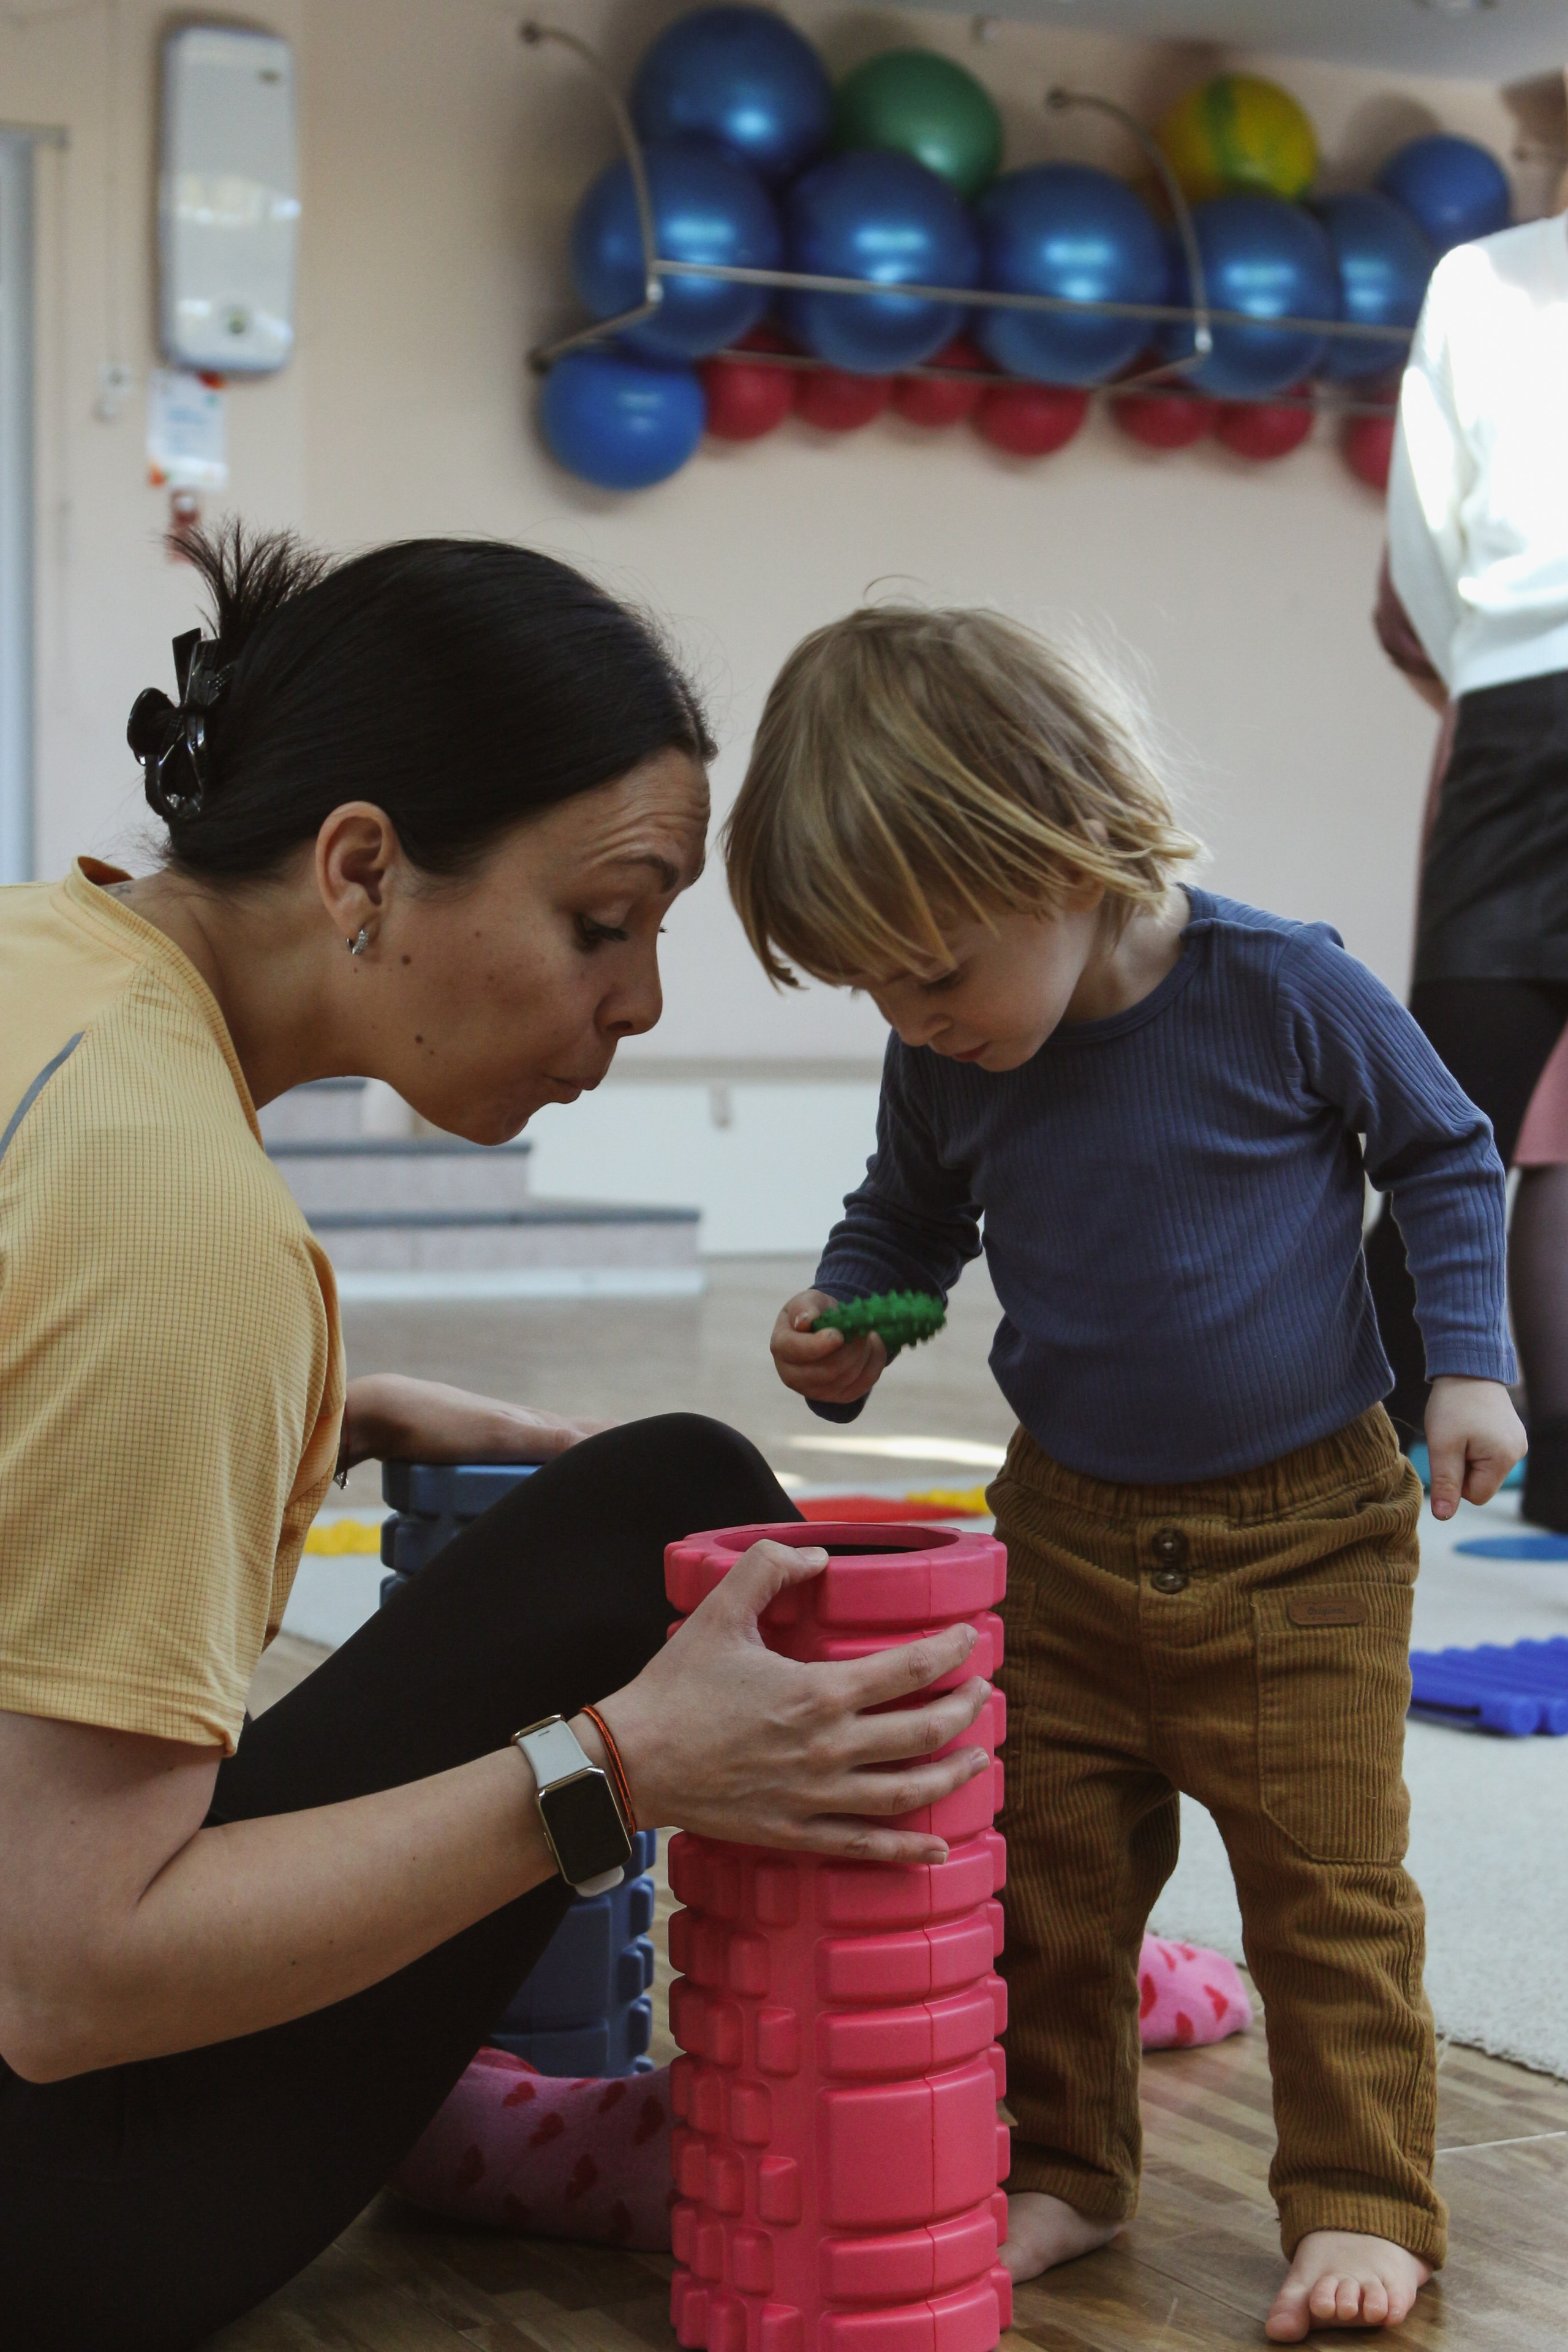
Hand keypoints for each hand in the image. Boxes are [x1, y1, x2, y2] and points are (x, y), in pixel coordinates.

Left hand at [341, 1374, 608, 1472]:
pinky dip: (531, 1481)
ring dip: (568, 1470)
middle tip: (630, 1482)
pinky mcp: (466, 1455)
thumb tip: (605, 1448)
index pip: (592, 1433)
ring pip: (543, 1457)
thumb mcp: (500, 1433)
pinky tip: (523, 1498)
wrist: (377, 1414)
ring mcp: (493, 1440)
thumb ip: (550, 1439)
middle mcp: (519, 1429)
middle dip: (602, 1458)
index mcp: (534, 1423)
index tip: (656, 1459)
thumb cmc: (436, 1421)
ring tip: (585, 1495)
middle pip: (572, 1443)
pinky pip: (512, 1470)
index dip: (623, 1443)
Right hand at [590, 1540, 991, 1862]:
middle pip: (924, 1731)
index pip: (910, 1668)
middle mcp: (830, 1748)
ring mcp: (817, 1797)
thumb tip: (816, 1554)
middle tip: (984, 1694)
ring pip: (908, 1791)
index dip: (950, 1651)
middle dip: (966, 1709)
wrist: (632, 1763)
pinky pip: (867, 1846)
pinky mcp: (797, 1833)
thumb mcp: (720, 1611)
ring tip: (979, 1759)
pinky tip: (938, 1849)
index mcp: (819, 1692)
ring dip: (953, 1774)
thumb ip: (769, 1568)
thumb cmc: (676, 1688)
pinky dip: (909, 1850)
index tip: (971, 1640)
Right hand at [771, 1288, 887, 1405]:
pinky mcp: (836, 1397)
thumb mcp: (808, 1301)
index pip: (796, 1352)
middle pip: (827, 1371)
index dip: (819, 1345)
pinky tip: (872, 1347)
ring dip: (863, 1355)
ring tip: (865, 1336)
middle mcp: (792, 1375)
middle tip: (861, 1330)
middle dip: (851, 1349)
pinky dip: (873, 1364)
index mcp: (781, 1347)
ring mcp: (814, 1391)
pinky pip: (862, 1386)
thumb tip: (805, 1321)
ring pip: (847, 1379)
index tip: (838, 1335)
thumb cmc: (815, 1313)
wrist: (828, 1330)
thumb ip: (805, 1307)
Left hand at [1423, 1375, 1525, 1519]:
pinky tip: (1470, 1425)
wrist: (1466, 1367)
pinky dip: (1474, 1446)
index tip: (1450, 1452)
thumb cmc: (1452, 1404)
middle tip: (1453, 1439)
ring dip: (1467, 1456)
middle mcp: (1518, 1453)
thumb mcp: (1443, 1446)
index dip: (1456, 1480)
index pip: (1476, 1496)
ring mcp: (1517, 1443)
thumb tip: (1444, 1516)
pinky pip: (1488, 1455)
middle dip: (1462, 1467)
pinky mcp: (1512, 1434)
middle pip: (1481, 1484)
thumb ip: (1445, 1483)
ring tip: (1462, 1430)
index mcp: (1505, 1458)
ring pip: (1484, 1469)